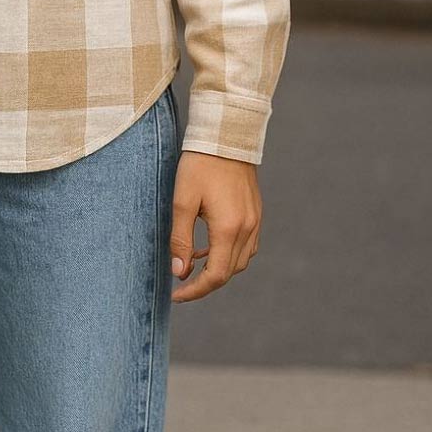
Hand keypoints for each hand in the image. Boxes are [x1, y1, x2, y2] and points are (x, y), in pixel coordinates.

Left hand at [169, 150, 260, 301]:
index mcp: (229, 228)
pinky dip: (228, 253)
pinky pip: (246, 245)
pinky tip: (210, 245)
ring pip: (240, 260)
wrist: (225, 135)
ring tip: (192, 261)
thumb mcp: (182, 201)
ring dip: (218, 267)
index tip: (176, 295)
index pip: (216, 276)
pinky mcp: (255, 212)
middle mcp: (247, 228)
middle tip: (180, 282)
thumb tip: (179, 272)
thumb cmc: (200, 165)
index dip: (195, 291)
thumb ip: (180, 239)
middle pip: (230, 272)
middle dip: (205, 282)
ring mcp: (255, 221)